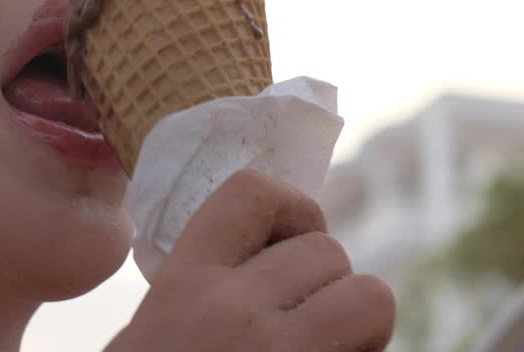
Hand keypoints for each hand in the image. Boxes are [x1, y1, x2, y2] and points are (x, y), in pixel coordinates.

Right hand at [107, 170, 394, 350]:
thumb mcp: (150, 332)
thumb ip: (200, 290)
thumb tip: (266, 256)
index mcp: (185, 286)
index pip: (254, 192)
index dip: (291, 209)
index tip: (290, 246)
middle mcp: (234, 311)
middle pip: (327, 251)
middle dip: (328, 287)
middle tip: (305, 329)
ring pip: (373, 298)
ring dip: (360, 327)